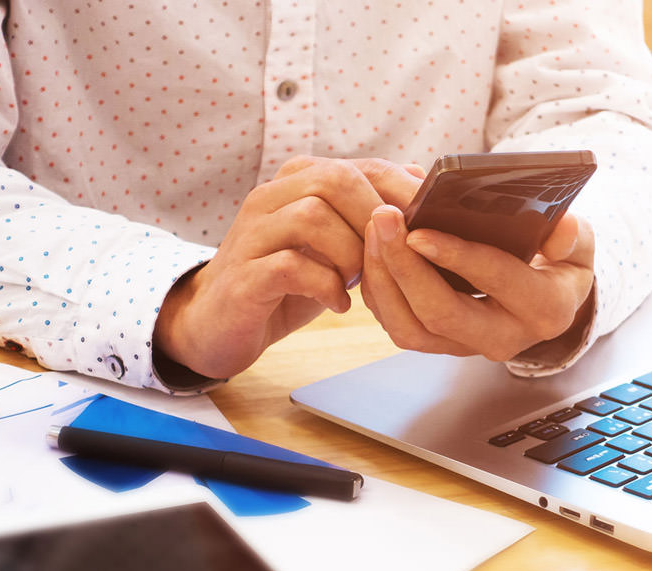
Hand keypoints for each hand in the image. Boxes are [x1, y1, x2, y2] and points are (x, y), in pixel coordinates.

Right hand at [153, 156, 420, 379]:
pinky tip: (338, 304)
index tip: (432, 220)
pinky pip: (290, 266)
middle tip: (391, 256)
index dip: (402, 192)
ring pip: (312, 216)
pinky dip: (325, 286)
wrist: (220, 323)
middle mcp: (270, 197)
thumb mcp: (333, 243)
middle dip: (376, 218)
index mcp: (297, 181)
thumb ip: (368, 215)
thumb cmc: (287, 282)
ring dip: (350, 253)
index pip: (360, 166)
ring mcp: (252, 234)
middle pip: (335, 179)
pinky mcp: (244, 276)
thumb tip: (422, 185)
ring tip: (357, 281)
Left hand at [361, 207, 595, 362]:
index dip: (456, 256)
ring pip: (410, 328)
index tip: (419, 230)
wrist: (546, 298)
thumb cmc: (559, 261)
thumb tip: (560, 232)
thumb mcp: (579, 245)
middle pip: (440, 313)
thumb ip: (573, 236)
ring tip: (373, 230)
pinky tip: (372, 251)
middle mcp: (505, 338)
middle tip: (383, 219)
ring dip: (383, 280)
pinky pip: (398, 326)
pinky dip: (379, 290)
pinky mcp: (440, 345)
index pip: (495, 281)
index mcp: (544, 310)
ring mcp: (468, 347)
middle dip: (405, 266)